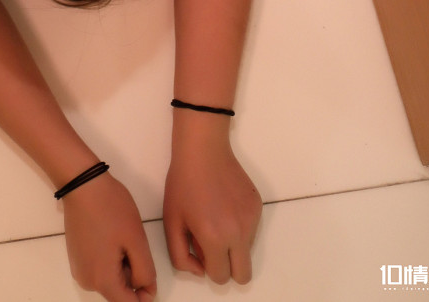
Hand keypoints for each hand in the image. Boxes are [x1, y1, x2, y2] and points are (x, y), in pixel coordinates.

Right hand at [62, 172, 156, 299]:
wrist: (82, 183)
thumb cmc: (111, 209)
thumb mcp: (137, 240)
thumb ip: (145, 272)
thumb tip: (146, 292)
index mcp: (103, 281)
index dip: (146, 292)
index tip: (147, 266)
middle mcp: (87, 282)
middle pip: (120, 292)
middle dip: (132, 274)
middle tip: (133, 243)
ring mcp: (79, 269)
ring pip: (111, 279)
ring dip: (122, 265)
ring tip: (121, 236)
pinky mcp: (76, 257)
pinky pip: (100, 268)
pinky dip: (110, 258)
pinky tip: (110, 235)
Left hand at [162, 129, 261, 283]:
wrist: (203, 149)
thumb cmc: (182, 184)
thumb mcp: (171, 221)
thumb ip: (180, 256)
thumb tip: (200, 271)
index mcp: (215, 239)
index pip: (220, 278)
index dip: (208, 267)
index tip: (199, 247)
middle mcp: (239, 233)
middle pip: (243, 275)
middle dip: (228, 267)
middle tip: (212, 243)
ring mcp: (252, 220)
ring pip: (246, 250)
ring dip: (233, 244)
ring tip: (215, 215)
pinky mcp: (258, 207)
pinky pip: (251, 230)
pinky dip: (239, 226)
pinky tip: (224, 204)